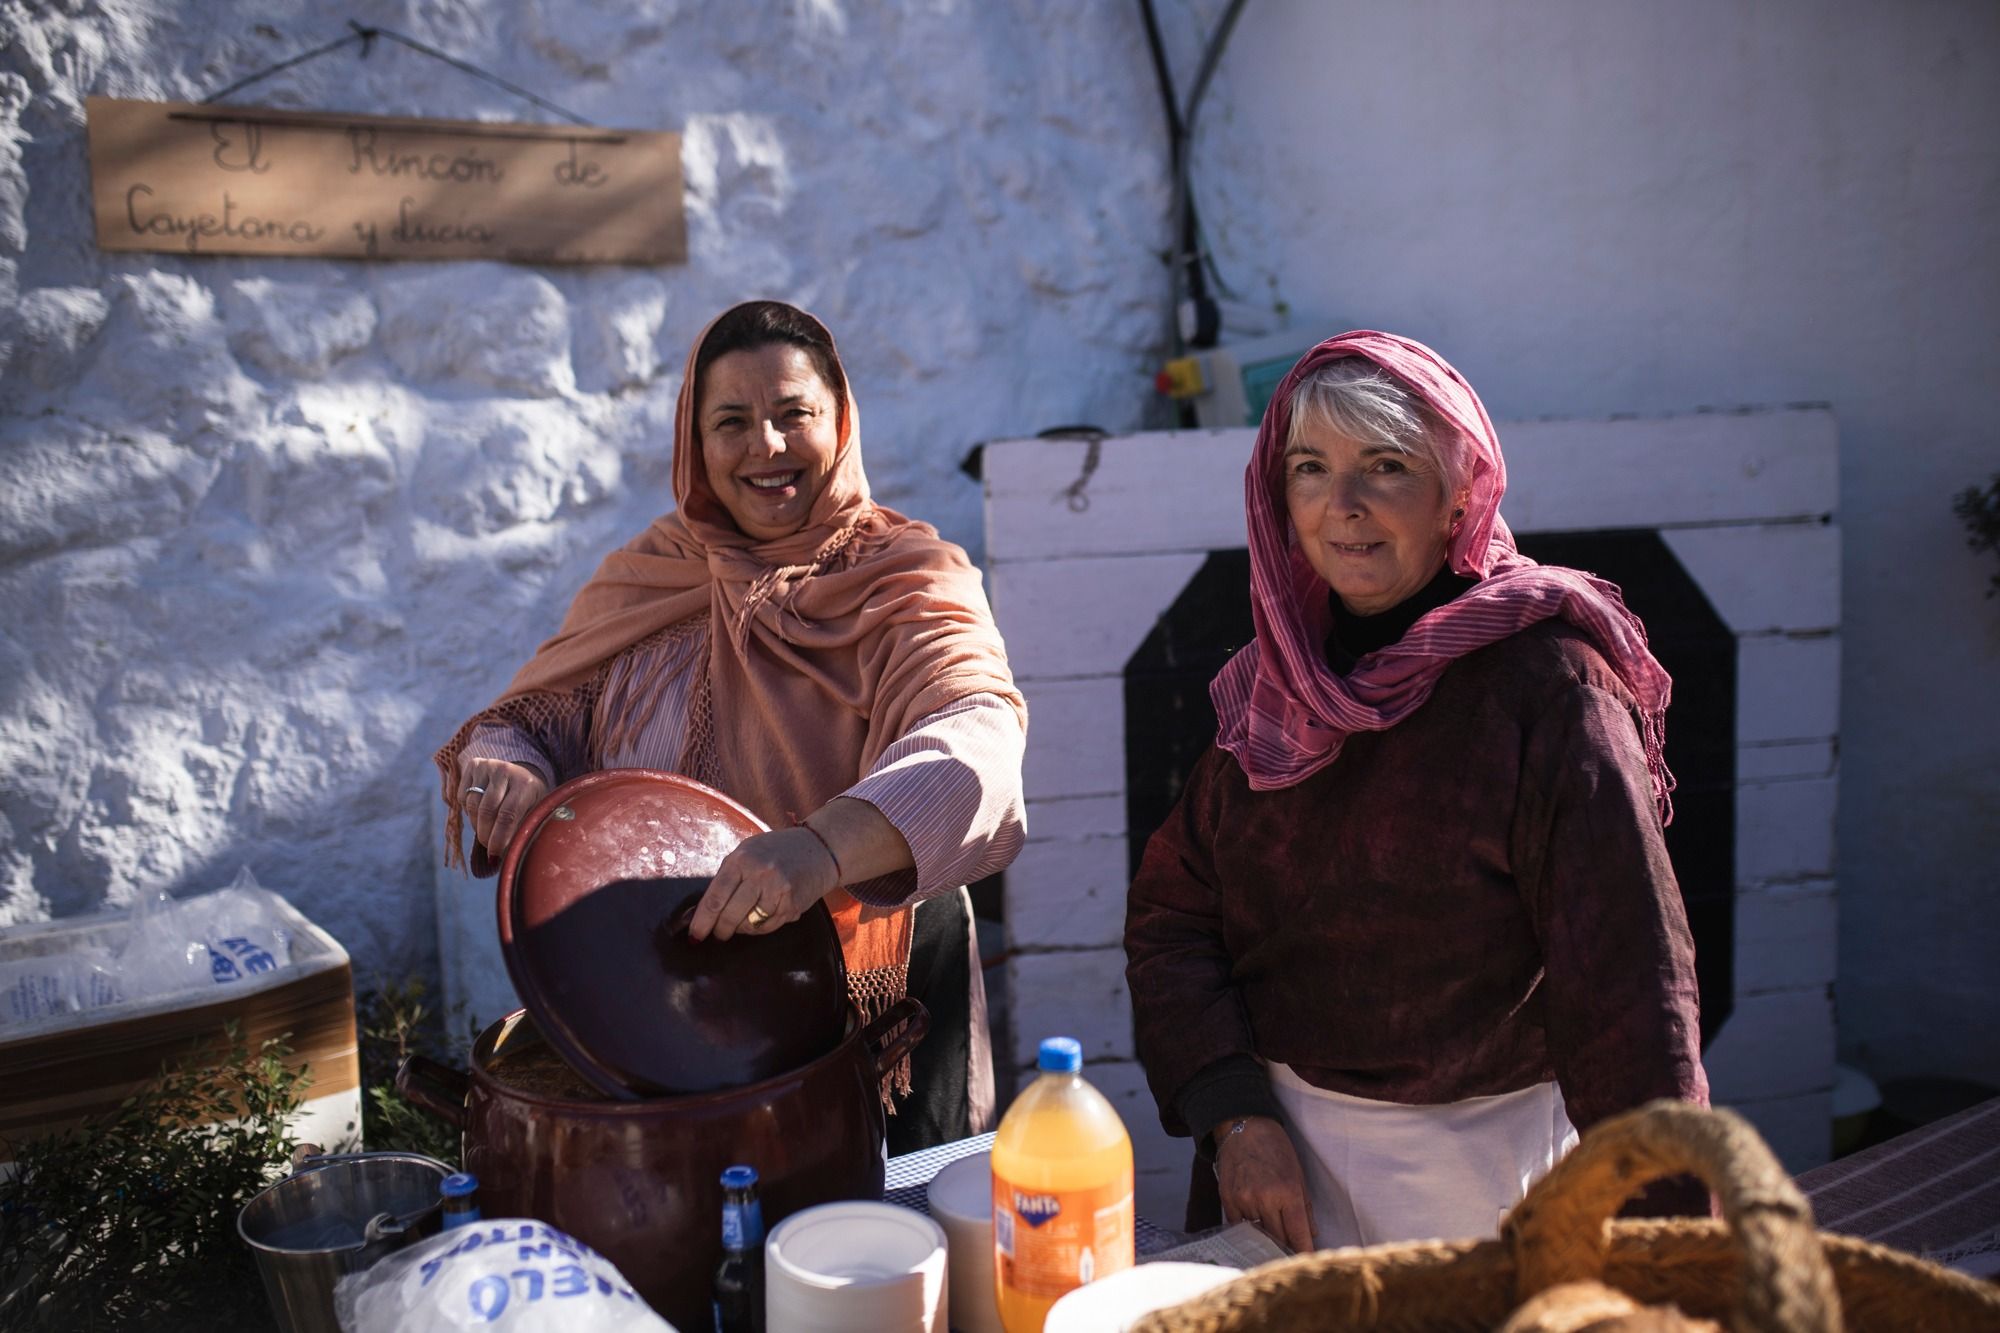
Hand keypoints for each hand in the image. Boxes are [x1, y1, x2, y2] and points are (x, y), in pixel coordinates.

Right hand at [458, 759, 548, 859]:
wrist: (521, 772)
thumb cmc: (529, 799)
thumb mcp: (534, 810)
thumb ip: (523, 829)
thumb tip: (505, 857)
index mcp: (526, 784)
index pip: (508, 815)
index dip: (499, 838)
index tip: (495, 854)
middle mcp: (506, 771)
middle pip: (487, 810)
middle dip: (485, 835)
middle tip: (488, 849)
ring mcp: (488, 766)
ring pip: (472, 804)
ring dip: (476, 824)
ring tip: (486, 832)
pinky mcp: (474, 765)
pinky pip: (463, 796)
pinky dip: (468, 811)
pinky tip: (480, 813)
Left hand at [687, 826, 840, 941]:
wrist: (818, 849)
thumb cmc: (776, 851)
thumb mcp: (747, 852)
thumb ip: (727, 875)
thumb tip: (704, 909)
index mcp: (742, 860)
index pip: (715, 897)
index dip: (702, 920)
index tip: (695, 935)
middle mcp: (760, 874)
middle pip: (730, 915)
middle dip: (720, 930)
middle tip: (718, 935)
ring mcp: (778, 890)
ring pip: (750, 924)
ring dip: (742, 928)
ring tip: (742, 923)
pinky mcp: (793, 904)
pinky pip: (769, 926)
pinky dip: (761, 927)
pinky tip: (762, 917)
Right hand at [1213, 1115, 1315, 1253]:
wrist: (1243, 1126)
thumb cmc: (1275, 1147)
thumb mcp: (1298, 1173)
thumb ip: (1305, 1206)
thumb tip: (1310, 1233)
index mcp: (1288, 1192)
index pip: (1298, 1233)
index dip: (1303, 1250)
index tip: (1305, 1260)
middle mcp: (1265, 1199)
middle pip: (1277, 1238)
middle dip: (1286, 1246)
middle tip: (1290, 1251)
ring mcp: (1244, 1200)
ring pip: (1258, 1234)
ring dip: (1266, 1238)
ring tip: (1272, 1238)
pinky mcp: (1227, 1200)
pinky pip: (1239, 1226)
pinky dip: (1248, 1228)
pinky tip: (1254, 1225)